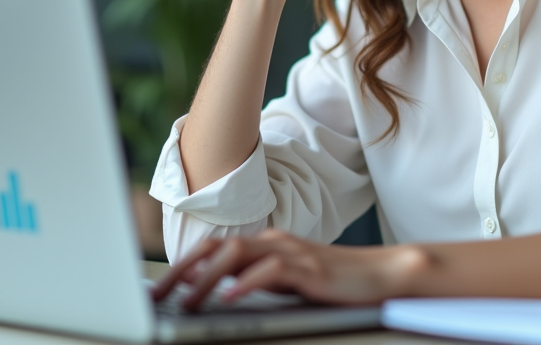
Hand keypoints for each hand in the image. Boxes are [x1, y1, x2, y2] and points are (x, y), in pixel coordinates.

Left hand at [150, 229, 422, 308]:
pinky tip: (233, 295)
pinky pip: (273, 270)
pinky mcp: (310, 268)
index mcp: (266, 243)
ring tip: (187, 299)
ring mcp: (292, 252)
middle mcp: (274, 241)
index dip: (183, 266)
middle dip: (184, 270)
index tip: (158, 288)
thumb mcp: (286, 282)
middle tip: (159, 294)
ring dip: (208, 277)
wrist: (382, 276)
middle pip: (218, 247)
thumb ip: (255, 281)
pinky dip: (250, 281)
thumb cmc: (334, 283)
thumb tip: (214, 290)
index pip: (215, 248)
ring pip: (239, 254)